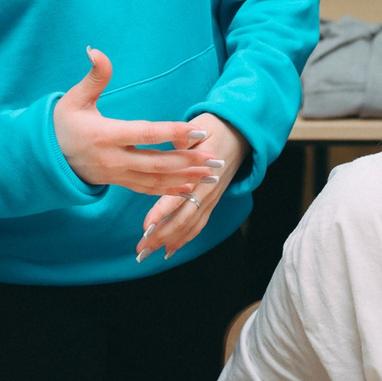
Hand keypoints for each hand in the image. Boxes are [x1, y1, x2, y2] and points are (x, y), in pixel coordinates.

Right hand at [53, 49, 218, 194]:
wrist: (46, 158)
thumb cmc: (62, 124)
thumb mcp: (74, 98)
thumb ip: (94, 77)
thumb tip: (96, 50)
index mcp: (105, 135)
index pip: (145, 134)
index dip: (173, 133)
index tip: (198, 131)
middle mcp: (114, 159)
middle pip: (157, 163)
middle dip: (189, 161)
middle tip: (215, 157)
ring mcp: (117, 175)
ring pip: (156, 180)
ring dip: (186, 177)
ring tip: (212, 173)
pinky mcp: (119, 183)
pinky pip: (148, 190)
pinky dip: (170, 190)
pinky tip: (191, 188)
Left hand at [135, 113, 249, 261]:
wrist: (240, 134)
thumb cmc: (214, 128)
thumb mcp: (199, 128)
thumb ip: (184, 138)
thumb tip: (174, 140)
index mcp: (201, 171)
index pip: (180, 196)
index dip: (162, 212)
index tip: (146, 226)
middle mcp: (208, 189)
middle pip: (184, 219)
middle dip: (161, 235)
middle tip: (141, 248)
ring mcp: (211, 198)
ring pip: (190, 226)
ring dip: (170, 241)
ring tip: (149, 253)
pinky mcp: (212, 202)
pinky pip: (199, 225)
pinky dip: (184, 239)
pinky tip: (170, 249)